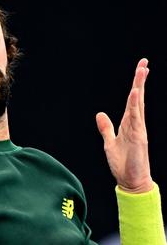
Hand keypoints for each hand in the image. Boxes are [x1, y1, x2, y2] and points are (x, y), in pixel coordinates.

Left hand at [96, 58, 153, 192]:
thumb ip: (106, 128)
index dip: (136, 84)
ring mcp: (139, 130)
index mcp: (129, 124)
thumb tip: (100, 114)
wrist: (131, 181)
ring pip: (138, 104)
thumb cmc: (123, 164)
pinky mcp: (139, 138)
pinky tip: (134, 93)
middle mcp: (136, 124)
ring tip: (141, 71)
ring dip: (139, 87)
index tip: (141, 68)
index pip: (133, 100)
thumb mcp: (109, 143)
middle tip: (144, 62)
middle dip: (140, 80)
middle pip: (138, 98)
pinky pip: (137, 118)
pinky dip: (135, 105)